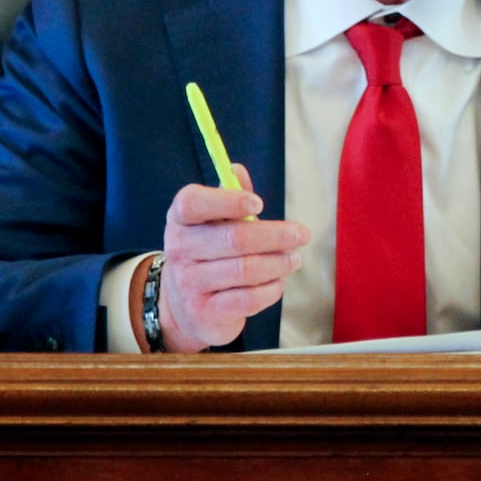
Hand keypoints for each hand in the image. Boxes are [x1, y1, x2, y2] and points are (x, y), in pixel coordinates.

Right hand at [157, 163, 308, 352]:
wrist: (187, 308)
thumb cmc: (209, 254)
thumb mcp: (212, 223)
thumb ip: (228, 196)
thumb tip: (236, 169)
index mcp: (180, 219)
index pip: (193, 203)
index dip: (228, 201)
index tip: (259, 203)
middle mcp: (179, 249)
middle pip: (235, 238)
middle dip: (276, 235)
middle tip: (302, 234)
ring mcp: (189, 283)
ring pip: (246, 269)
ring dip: (279, 263)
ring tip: (294, 259)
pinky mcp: (205, 311)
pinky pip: (248, 298)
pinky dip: (271, 289)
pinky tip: (278, 281)